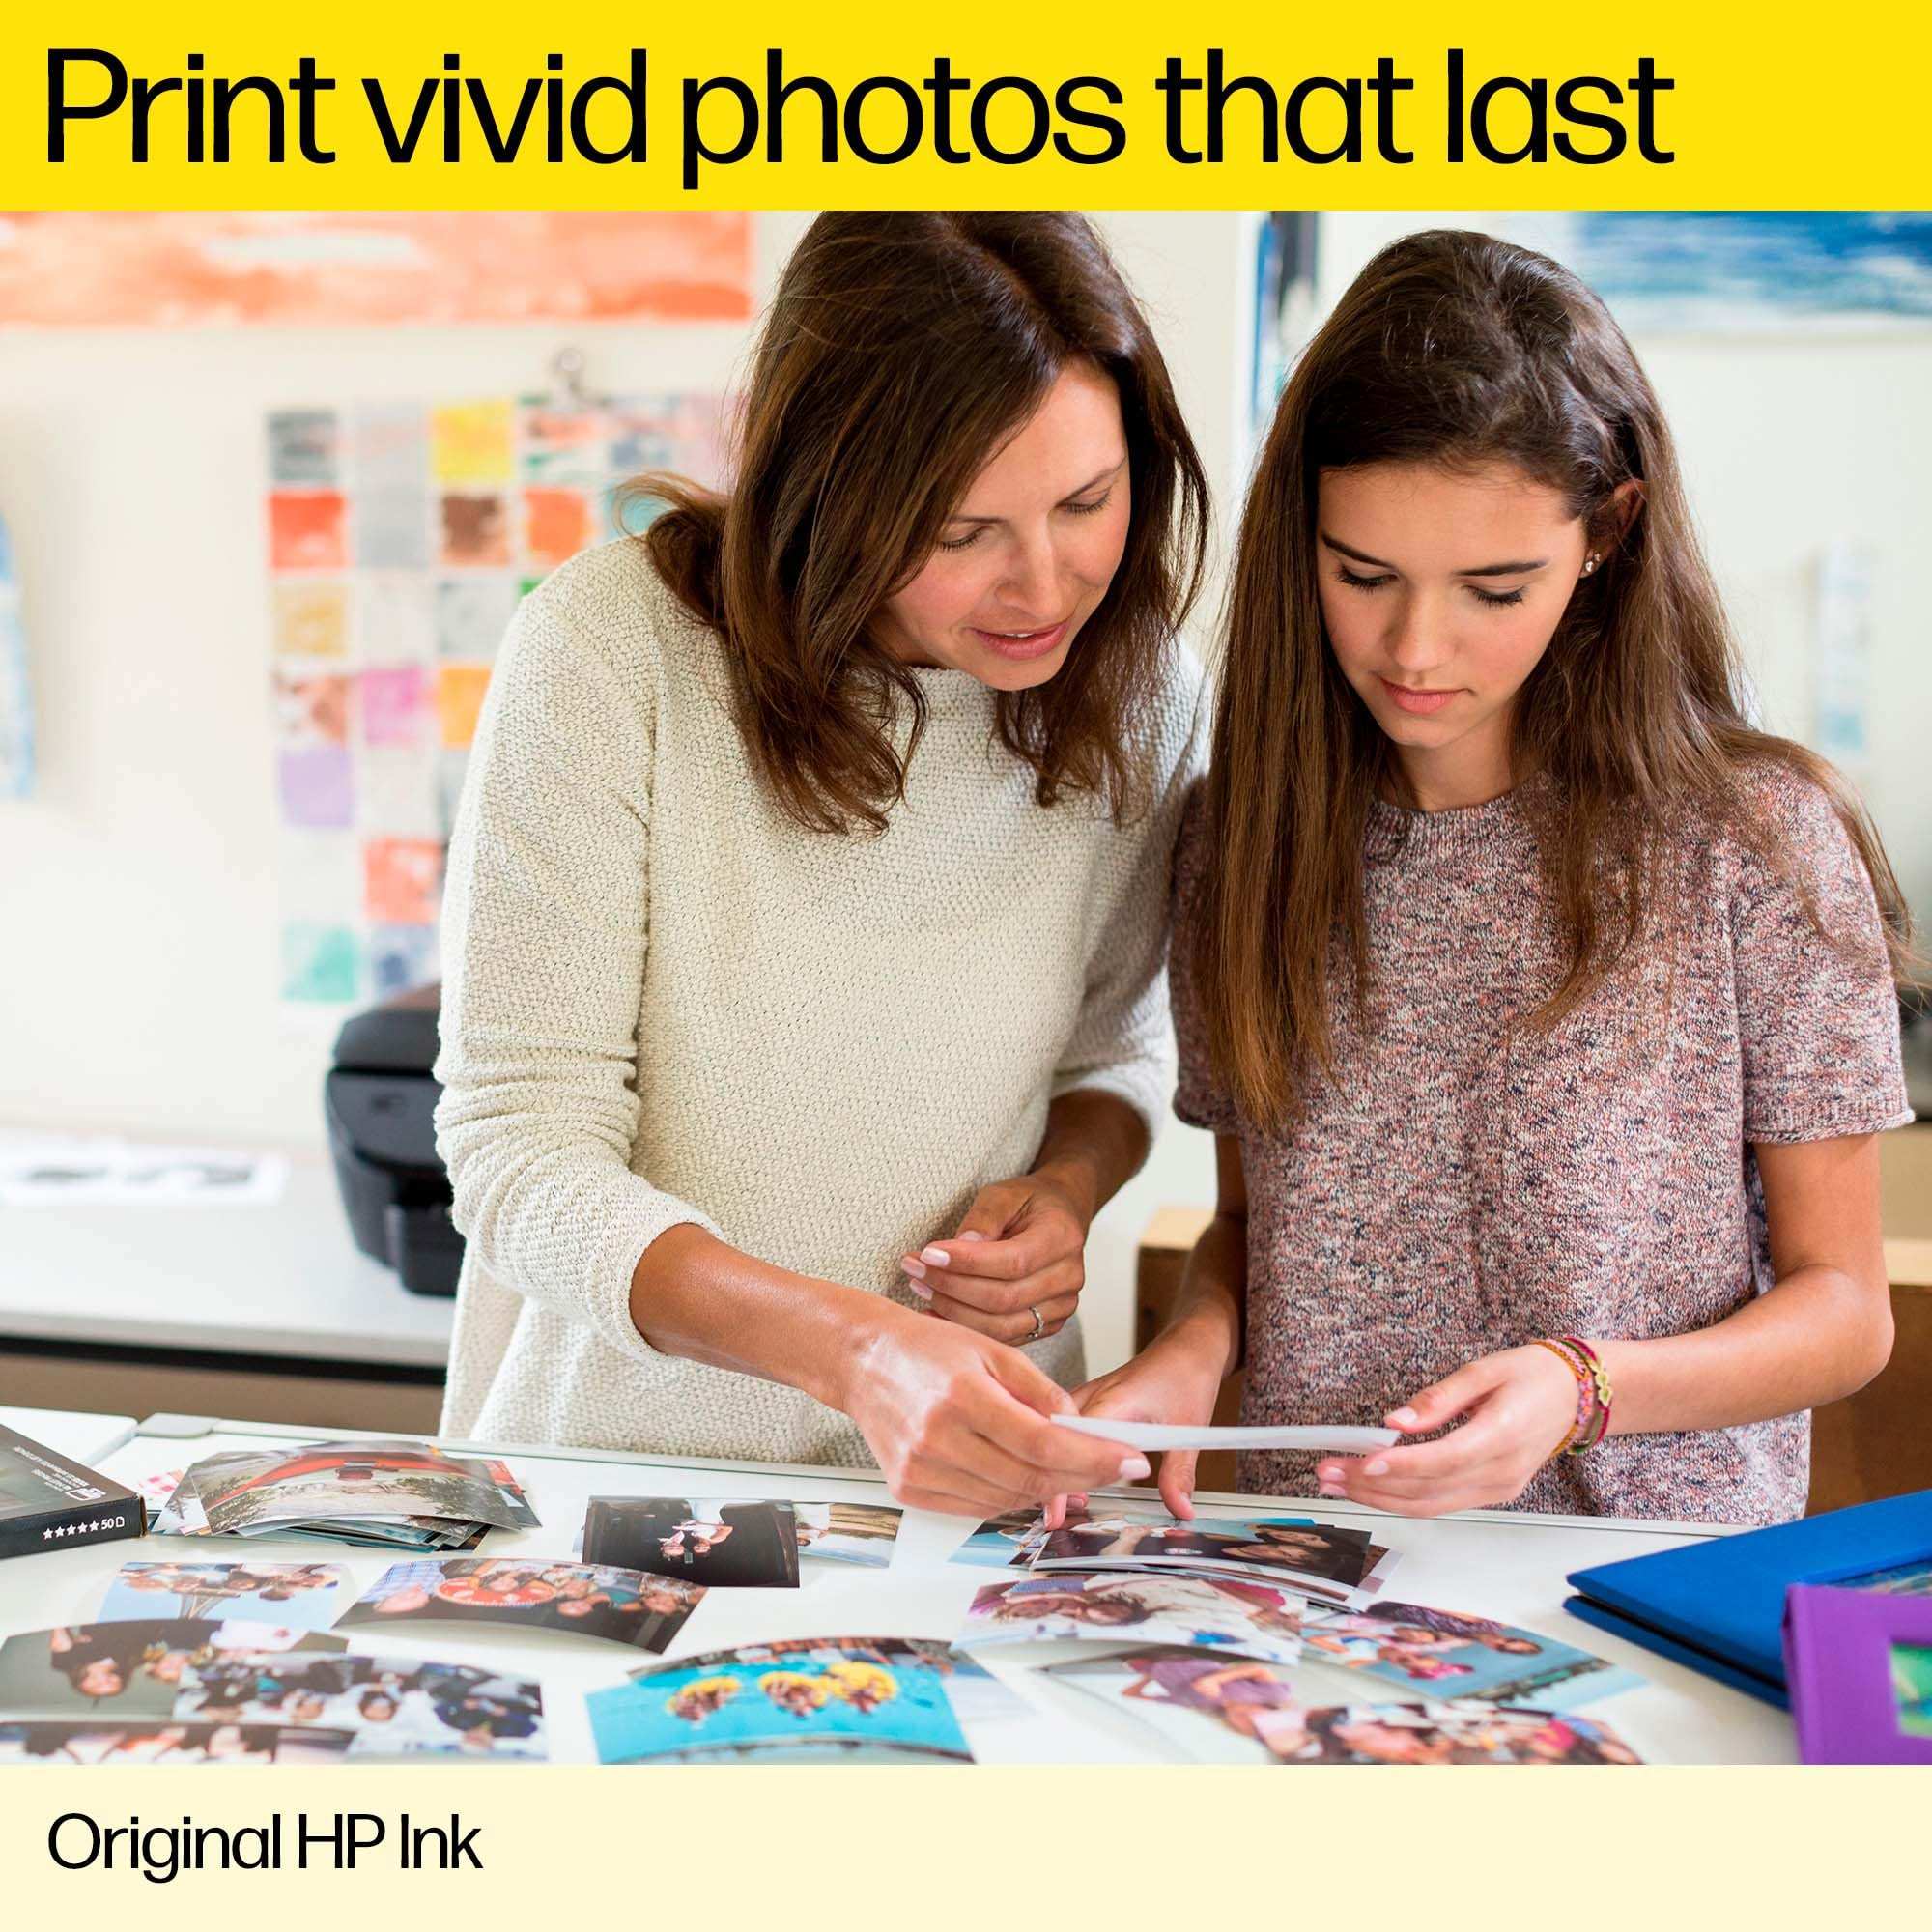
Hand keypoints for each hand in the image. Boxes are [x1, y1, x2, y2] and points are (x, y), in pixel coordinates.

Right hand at [843, 1306, 1149, 1517]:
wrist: (864, 1361)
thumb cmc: (929, 1350)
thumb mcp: (993, 1350)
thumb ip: (1041, 1390)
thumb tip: (1084, 1428)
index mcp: (962, 1395)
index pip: (1041, 1441)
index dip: (1093, 1456)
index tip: (1130, 1459)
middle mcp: (937, 1438)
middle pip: (1029, 1477)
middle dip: (1083, 1476)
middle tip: (1115, 1467)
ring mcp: (920, 1469)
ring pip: (1007, 1499)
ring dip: (1047, 1487)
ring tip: (1067, 1465)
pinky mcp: (909, 1490)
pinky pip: (977, 1506)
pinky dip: (1008, 1493)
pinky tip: (1019, 1471)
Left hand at [901, 1172, 1089, 1345]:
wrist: (1059, 1217)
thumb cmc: (1028, 1202)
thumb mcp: (1005, 1193)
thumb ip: (984, 1216)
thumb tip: (957, 1247)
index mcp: (1062, 1238)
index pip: (1012, 1261)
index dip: (966, 1263)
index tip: (927, 1254)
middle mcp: (1068, 1277)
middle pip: (1004, 1298)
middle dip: (951, 1286)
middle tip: (913, 1269)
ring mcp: (1061, 1307)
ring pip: (1001, 1325)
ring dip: (953, 1311)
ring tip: (920, 1287)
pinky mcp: (1048, 1325)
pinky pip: (1003, 1337)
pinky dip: (966, 1328)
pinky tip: (936, 1311)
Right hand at [1045, 1326, 1231, 1524]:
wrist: (1187, 1346)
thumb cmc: (1185, 1375)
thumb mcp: (1189, 1427)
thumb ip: (1179, 1473)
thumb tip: (1179, 1509)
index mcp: (1113, 1400)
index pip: (1075, 1440)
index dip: (1062, 1474)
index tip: (1060, 1509)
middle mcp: (1090, 1397)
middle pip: (1056, 1440)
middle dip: (1051, 1478)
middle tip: (1056, 1519)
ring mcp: (1083, 1399)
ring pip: (1054, 1436)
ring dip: (1054, 1468)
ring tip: (1059, 1508)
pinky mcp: (1084, 1405)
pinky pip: (1062, 1432)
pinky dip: (1061, 1455)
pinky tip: (1066, 1481)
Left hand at [1313, 1344, 1581, 1516]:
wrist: (1577, 1396)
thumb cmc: (1533, 1376)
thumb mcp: (1484, 1370)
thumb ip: (1439, 1398)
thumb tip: (1395, 1421)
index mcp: (1502, 1436)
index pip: (1444, 1459)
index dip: (1401, 1466)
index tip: (1362, 1463)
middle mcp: (1500, 1472)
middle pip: (1428, 1491)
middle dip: (1371, 1486)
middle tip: (1327, 1472)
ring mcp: (1498, 1488)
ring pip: (1430, 1505)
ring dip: (1379, 1498)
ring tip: (1336, 1483)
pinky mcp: (1492, 1493)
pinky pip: (1441, 1503)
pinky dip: (1403, 1498)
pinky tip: (1372, 1487)